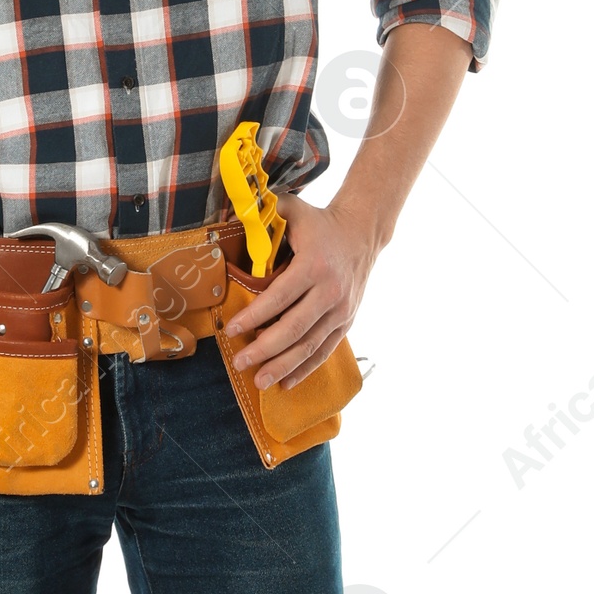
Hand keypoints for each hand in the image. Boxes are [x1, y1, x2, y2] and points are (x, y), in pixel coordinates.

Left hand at [222, 192, 378, 388]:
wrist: (363, 232)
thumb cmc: (320, 223)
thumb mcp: (293, 210)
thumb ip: (263, 213)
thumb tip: (232, 214)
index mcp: (314, 265)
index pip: (279, 297)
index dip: (254, 316)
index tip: (231, 329)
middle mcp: (330, 291)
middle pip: (294, 328)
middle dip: (264, 349)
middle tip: (239, 362)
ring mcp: (341, 310)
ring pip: (310, 345)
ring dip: (283, 366)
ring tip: (259, 381)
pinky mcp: (346, 321)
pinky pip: (325, 350)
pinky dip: (305, 369)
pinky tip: (286, 383)